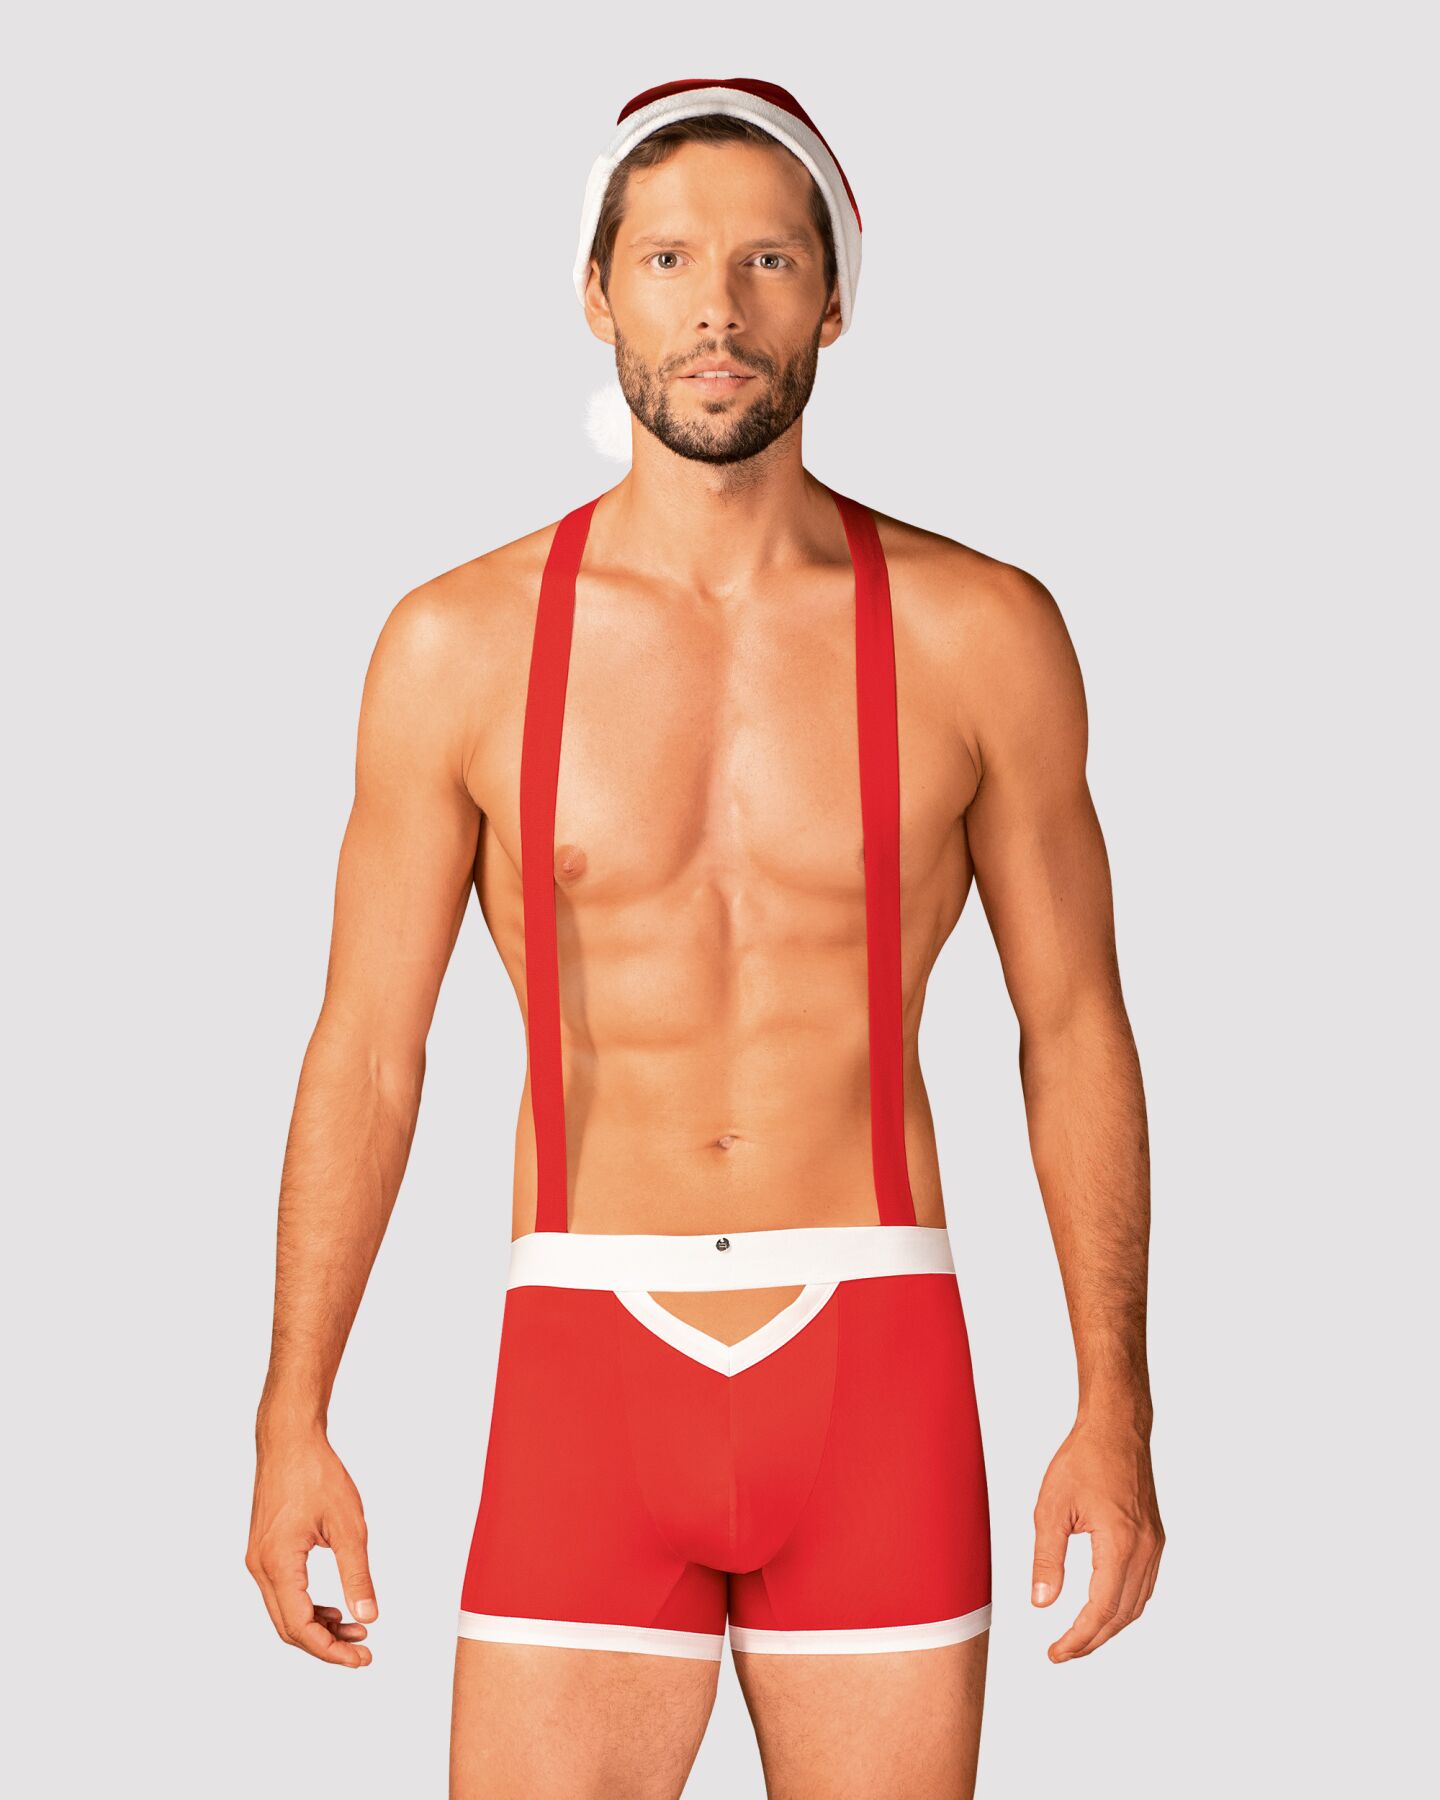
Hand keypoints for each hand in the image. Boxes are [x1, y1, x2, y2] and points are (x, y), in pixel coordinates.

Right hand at [246, 1427, 377, 1667]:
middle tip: (363, 1651)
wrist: (289, 1440)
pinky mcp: (264, 1551)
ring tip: (355, 1629)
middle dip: (326, 1645)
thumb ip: (357, 1574)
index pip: (301, 1627)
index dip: (331, 1650)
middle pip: (289, 1628)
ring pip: (284, 1612)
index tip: (362, 1657)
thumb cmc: (318, 1474)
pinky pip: (282, 1593)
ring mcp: (258, 1560)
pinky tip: (333, 1608)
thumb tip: (368, 1617)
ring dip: (317, 1627)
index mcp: (278, 1563)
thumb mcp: (348, 1525)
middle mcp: (260, 1567)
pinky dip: (307, 1608)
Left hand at [1031, 1415, 1162, 1660]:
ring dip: (1109, 1627)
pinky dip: (1124, 1606)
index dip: (1078, 1638)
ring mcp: (1155, 1544)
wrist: (1115, 1428)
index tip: (1055, 1652)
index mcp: (1120, 1544)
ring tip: (1079, 1637)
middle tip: (1062, 1652)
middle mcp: (1145, 1549)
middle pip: (1122, 1615)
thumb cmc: (1082, 1460)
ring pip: (1137, 1604)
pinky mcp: (1155, 1537)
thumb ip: (1046, 1558)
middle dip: (1092, 1640)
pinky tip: (1104, 1608)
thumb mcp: (1051, 1508)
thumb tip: (1042, 1603)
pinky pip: (1144, 1585)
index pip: (1101, 1609)